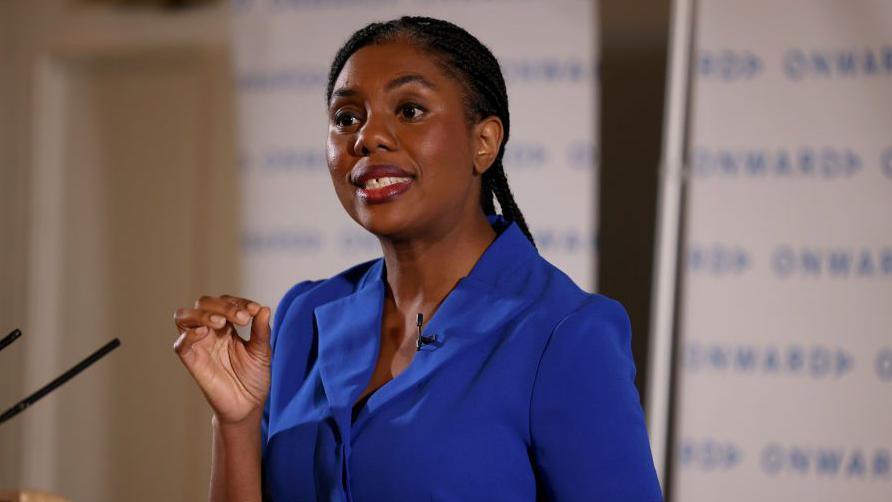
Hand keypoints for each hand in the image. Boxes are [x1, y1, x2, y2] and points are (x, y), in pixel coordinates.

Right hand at [173, 295, 271, 424]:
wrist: (248, 406)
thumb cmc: (253, 378)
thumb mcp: (262, 351)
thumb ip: (261, 330)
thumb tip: (265, 309)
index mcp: (227, 327)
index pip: (226, 302)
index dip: (239, 302)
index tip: (255, 311)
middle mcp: (210, 332)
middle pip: (203, 304)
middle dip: (223, 306)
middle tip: (243, 319)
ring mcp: (199, 346)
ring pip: (184, 317)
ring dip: (202, 314)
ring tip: (222, 322)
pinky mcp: (192, 362)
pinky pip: (180, 344)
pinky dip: (188, 335)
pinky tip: (204, 332)